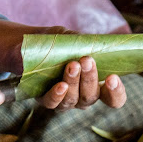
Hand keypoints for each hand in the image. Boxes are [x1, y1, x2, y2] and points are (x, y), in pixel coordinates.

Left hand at [0, 19, 126, 110]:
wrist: (26, 47)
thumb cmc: (56, 43)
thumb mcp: (69, 38)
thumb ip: (83, 42)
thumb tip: (95, 43)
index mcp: (96, 82)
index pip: (113, 98)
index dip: (117, 92)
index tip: (113, 78)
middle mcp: (82, 96)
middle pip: (93, 97)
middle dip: (91, 78)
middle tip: (87, 60)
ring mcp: (64, 100)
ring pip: (74, 101)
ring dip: (75, 83)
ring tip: (72, 65)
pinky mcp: (46, 100)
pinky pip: (53, 103)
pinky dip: (57, 95)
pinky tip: (59, 85)